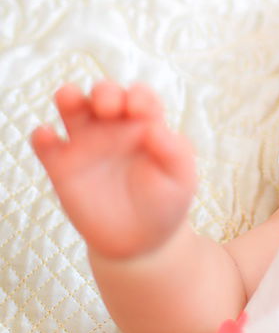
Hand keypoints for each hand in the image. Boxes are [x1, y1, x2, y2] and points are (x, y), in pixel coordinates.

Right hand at [30, 81, 197, 260]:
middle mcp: (114, 127)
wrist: (141, 240)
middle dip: (105, 92)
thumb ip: (174, 152)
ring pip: (72, 107)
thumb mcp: (181, 178)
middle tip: (109, 109)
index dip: (138, 96)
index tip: (139, 110)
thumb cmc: (166, 203)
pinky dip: (42, 136)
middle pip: (104, 93)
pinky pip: (46, 144)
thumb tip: (156, 128)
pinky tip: (48, 137)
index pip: (140, 97)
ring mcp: (87, 144)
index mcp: (146, 124)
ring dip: (69, 97)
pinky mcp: (63, 167)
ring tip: (70, 100)